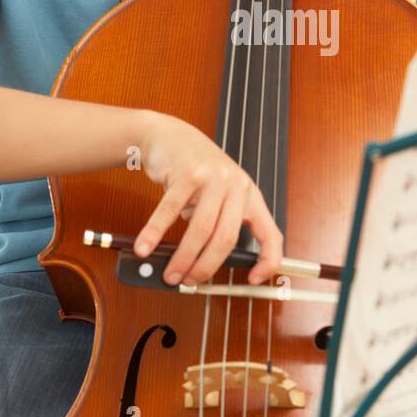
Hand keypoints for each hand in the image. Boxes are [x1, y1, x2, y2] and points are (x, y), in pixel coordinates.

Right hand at [132, 112, 282, 286]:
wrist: (170, 135)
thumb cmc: (196, 171)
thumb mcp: (218, 194)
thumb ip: (217, 224)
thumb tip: (201, 267)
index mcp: (249, 196)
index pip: (270, 234)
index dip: (268, 261)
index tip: (255, 280)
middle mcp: (236, 186)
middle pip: (226, 239)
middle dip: (206, 267)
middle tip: (190, 281)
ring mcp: (212, 178)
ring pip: (200, 230)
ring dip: (183, 258)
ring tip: (170, 274)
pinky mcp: (187, 173)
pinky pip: (169, 211)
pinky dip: (155, 234)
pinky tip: (146, 248)